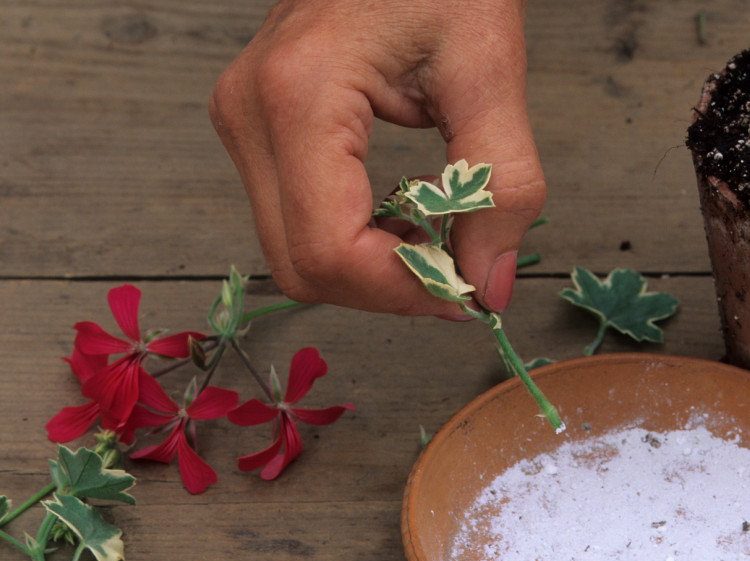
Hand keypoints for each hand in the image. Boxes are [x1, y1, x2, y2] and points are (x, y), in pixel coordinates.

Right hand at [209, 0, 543, 316]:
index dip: (401, 292)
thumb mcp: (490, 73)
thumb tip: (486, 285)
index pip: (329, 249)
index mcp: (300, 94)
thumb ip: (500, 187)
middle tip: (454, 276)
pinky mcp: (257, 127)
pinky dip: (353, 241)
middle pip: (301, 266)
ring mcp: (244, 121)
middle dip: (385, 290)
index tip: (463, 293)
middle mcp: (250, 112)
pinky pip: (293, 220)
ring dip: (370, 269)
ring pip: (293, 253)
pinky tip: (402, 219)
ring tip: (433, 238)